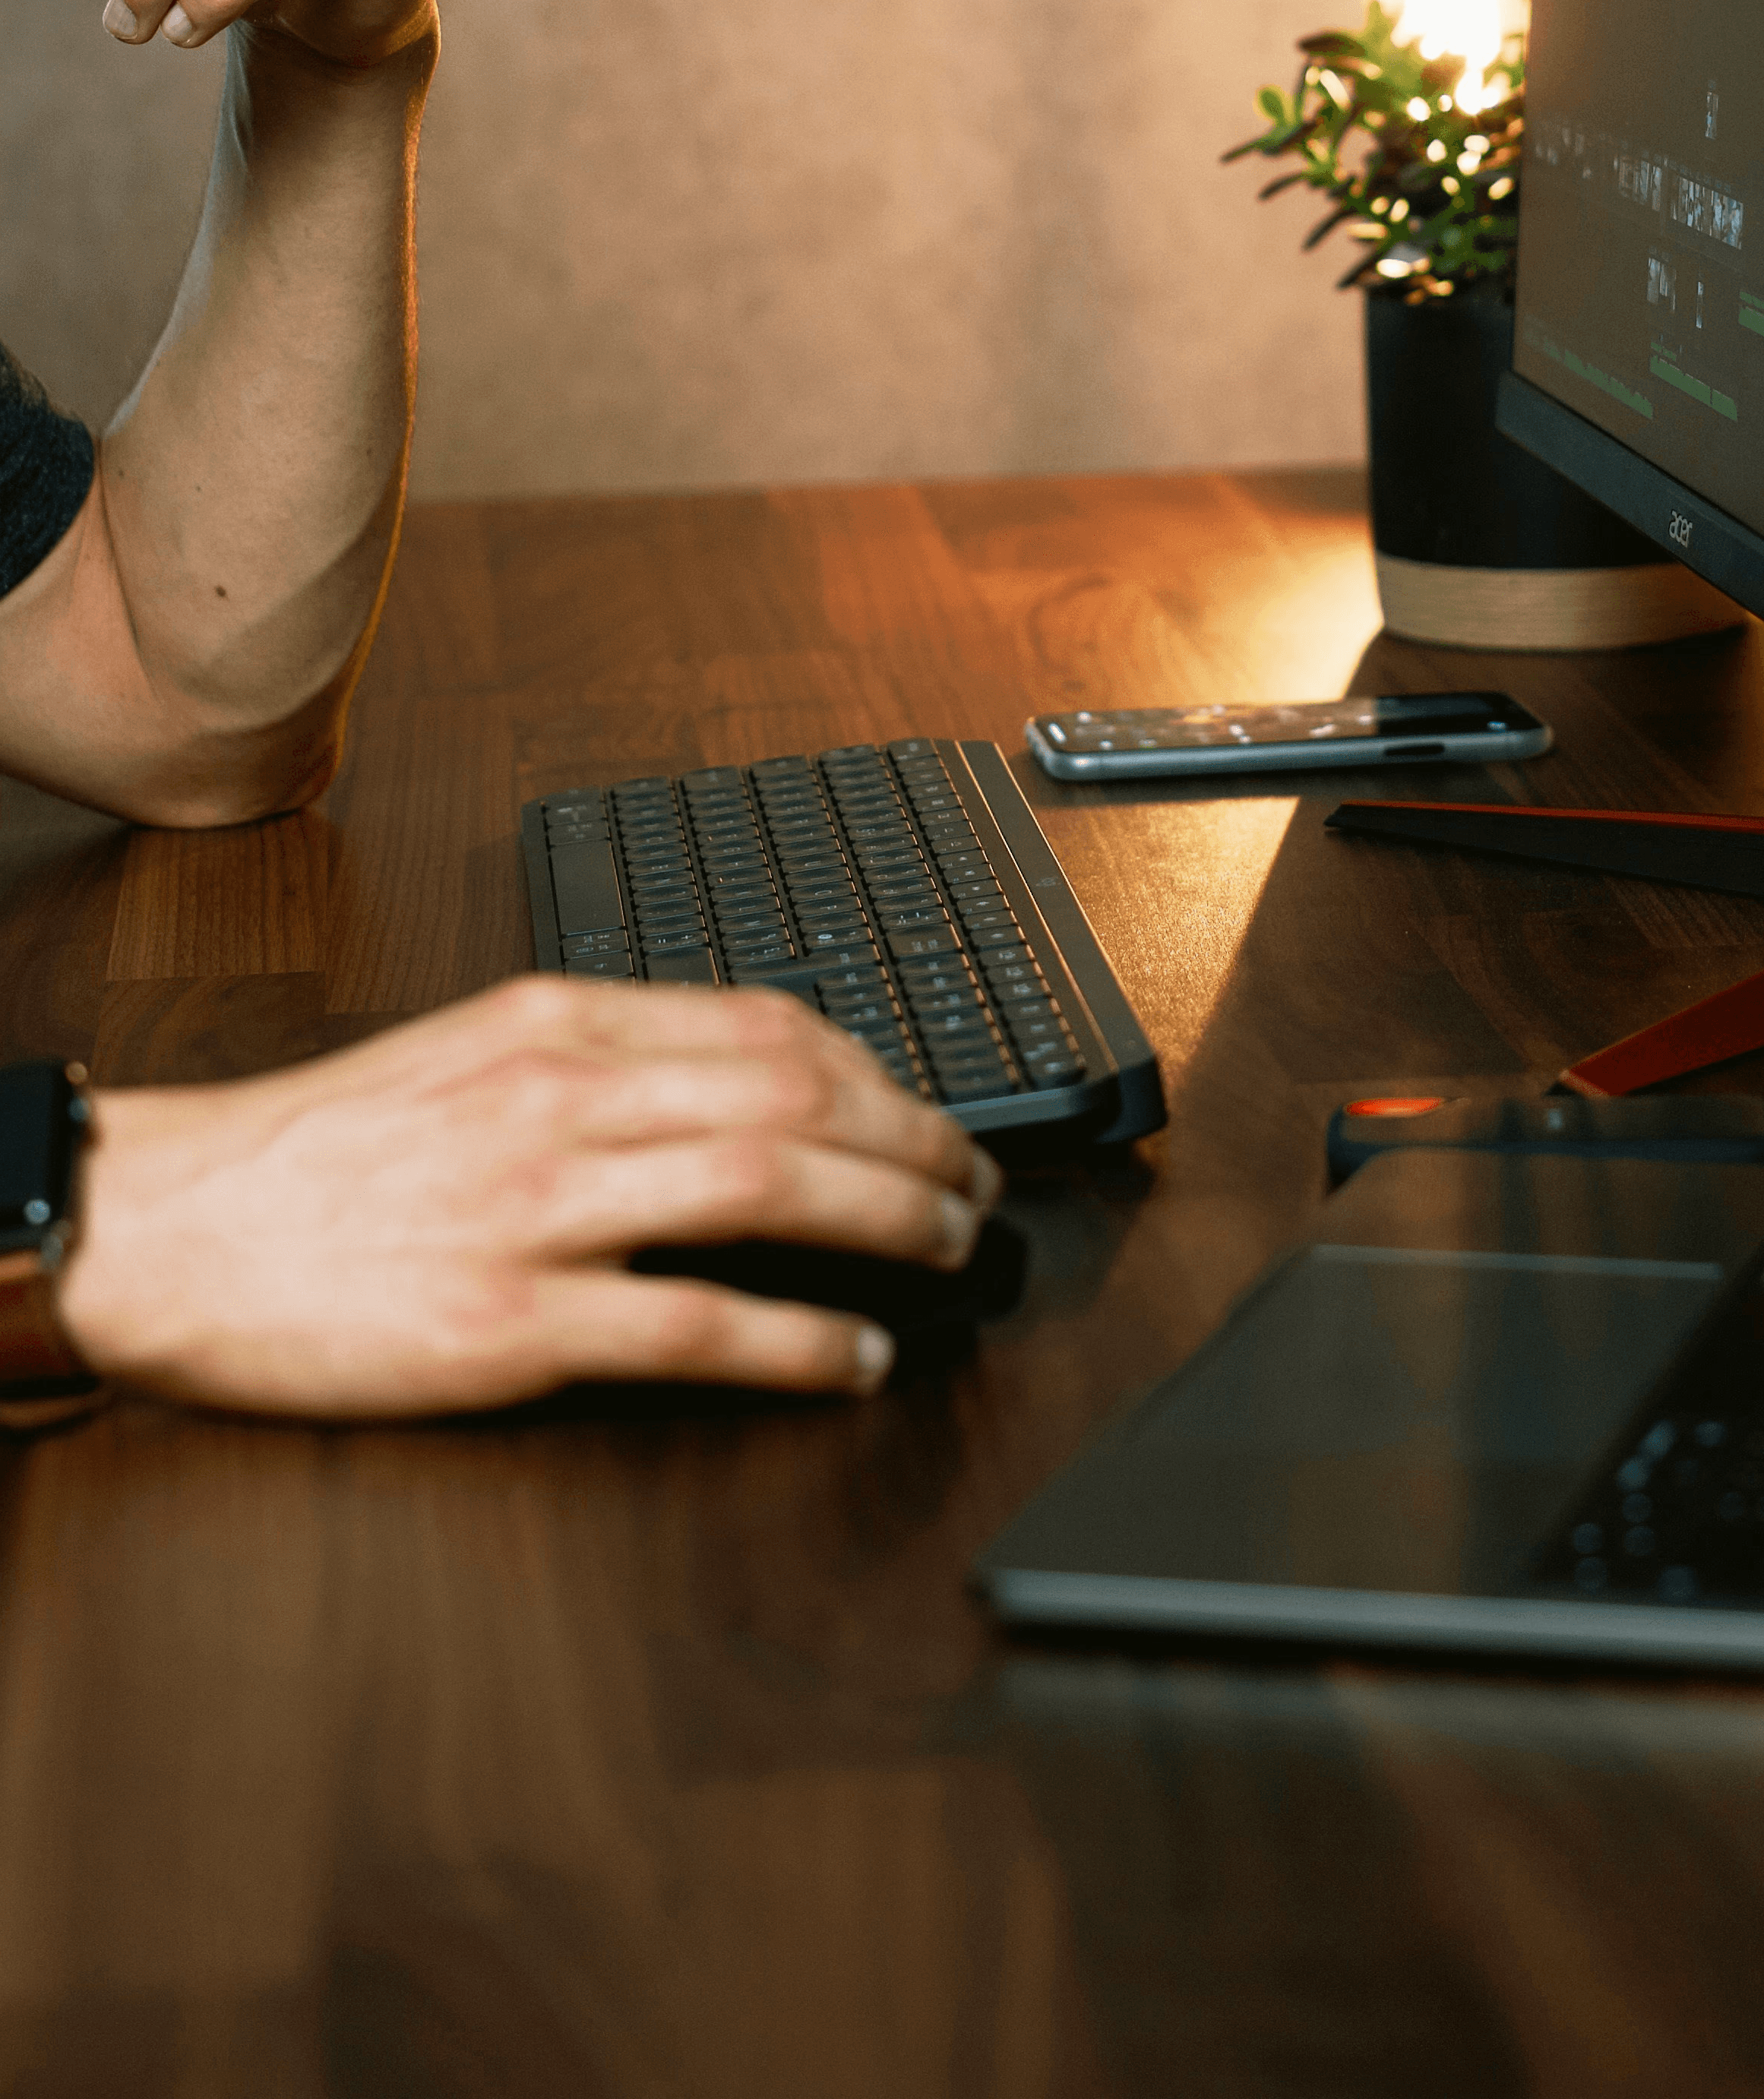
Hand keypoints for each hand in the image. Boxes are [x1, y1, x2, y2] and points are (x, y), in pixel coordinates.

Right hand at [54, 976, 1005, 1416]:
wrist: (175, 1224)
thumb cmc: (319, 1150)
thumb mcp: (473, 1050)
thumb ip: (599, 1052)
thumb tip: (734, 1074)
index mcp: (557, 1023)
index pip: (767, 1022)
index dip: (877, 1068)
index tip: (925, 1105)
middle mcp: (563, 1097)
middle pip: (796, 1095)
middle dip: (914, 1137)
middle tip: (973, 1183)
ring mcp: (540, 1207)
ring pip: (769, 1187)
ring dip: (888, 1219)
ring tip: (947, 1249)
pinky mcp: (511, 1322)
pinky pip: (695, 1324)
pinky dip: (799, 1339)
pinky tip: (855, 1357)